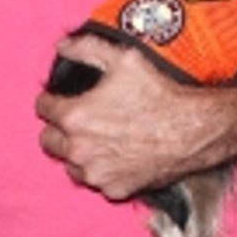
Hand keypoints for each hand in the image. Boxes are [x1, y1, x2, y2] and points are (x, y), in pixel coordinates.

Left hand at [35, 33, 208, 197]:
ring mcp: (96, 174)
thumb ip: (86, 48)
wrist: (194, 130)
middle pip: (48, 140)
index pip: (42, 108)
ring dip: (78, 153)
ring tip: (100, 139)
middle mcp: (79, 150)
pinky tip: (118, 155)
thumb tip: (62, 46)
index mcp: (75, 117)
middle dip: (59, 128)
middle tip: (80, 120)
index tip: (62, 99)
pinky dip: (103, 170)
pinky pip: (97, 181)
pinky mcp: (115, 190)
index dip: (52, 99)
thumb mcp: (124, 59)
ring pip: (70, 164)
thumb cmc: (160, 94)